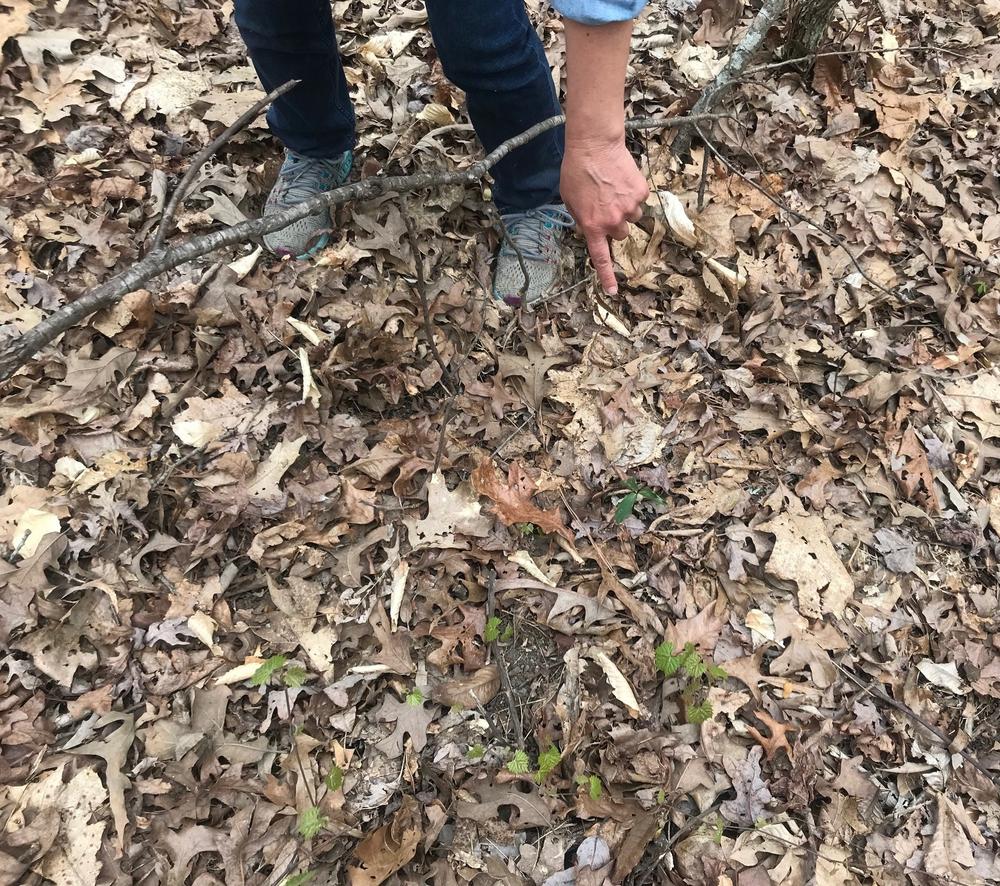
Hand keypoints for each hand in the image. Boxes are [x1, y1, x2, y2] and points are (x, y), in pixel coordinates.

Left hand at [561, 136, 648, 294]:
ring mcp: (629, 207)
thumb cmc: (576, 171)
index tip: (613, 291)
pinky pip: (640, 200)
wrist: (594, 145)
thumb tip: (590, 227)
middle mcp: (612, 221)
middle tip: (606, 204)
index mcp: (591, 226)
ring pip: (633, 217)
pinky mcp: (640, 193)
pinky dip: (633, 192)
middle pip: (621, 234)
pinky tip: (621, 179)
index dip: (607, 276)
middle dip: (615, 223)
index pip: (600, 257)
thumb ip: (580, 218)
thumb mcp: (569, 200)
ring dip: (625, 208)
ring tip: (613, 188)